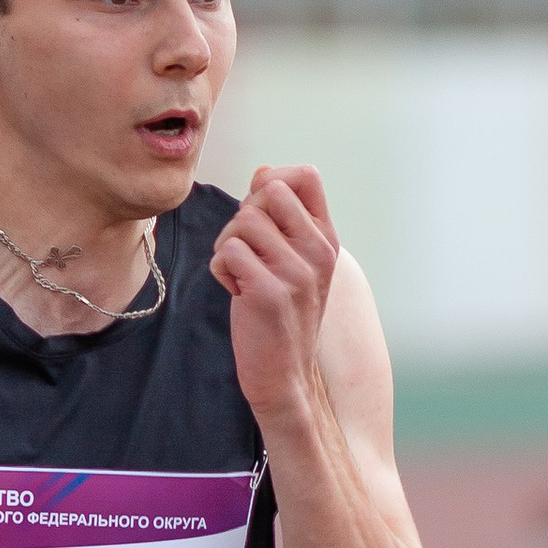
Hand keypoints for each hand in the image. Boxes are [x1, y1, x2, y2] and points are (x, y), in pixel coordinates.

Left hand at [211, 164, 340, 431]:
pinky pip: (227, 252)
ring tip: (241, 275)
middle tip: (246, 251)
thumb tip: (263, 172)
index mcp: (326, 240)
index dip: (272, 182)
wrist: (285, 376)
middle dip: (244, 215)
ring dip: (227, 246)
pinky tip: (236, 293)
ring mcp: (296, 273)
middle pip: (267, 191)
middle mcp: (318, 252)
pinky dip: (220, 270)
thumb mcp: (292, 263)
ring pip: (242, 222)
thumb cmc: (281, 316)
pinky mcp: (268, 293)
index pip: (306, 175)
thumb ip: (281, 220)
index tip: (260, 215)